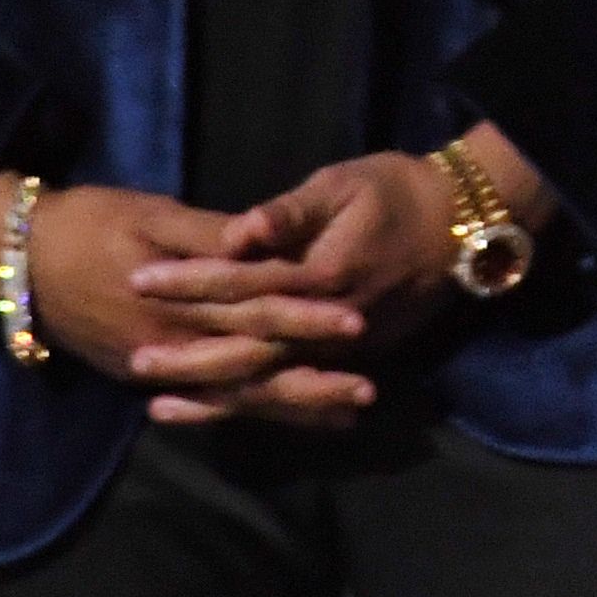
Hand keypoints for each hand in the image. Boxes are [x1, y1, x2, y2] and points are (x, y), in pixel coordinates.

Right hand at [0, 176, 364, 407]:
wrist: (17, 258)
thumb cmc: (90, 223)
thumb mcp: (154, 215)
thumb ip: (211, 237)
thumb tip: (265, 245)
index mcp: (176, 303)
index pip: (254, 315)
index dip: (306, 319)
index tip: (356, 322)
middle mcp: (167, 347)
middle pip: (250, 370)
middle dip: (310, 381)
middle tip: (367, 392)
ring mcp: (152, 367)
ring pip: (231, 396)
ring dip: (288, 405)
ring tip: (344, 413)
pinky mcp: (140, 373)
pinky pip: (201, 400)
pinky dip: (244, 410)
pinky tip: (284, 416)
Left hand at [122, 151, 459, 427]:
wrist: (462, 225)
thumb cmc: (397, 191)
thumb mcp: (344, 185)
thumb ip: (290, 213)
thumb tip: (236, 233)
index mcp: (321, 274)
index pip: (241, 281)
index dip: (189, 280)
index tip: (138, 278)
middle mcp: (328, 323)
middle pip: (248, 348)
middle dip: (189, 357)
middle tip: (134, 361)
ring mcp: (342, 347)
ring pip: (270, 381)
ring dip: (215, 395)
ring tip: (159, 406)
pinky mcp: (353, 356)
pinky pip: (296, 387)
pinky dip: (257, 403)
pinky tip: (220, 411)